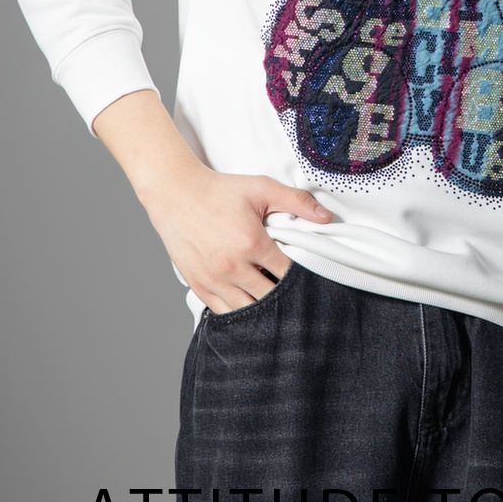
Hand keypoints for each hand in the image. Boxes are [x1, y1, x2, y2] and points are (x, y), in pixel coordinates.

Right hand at [91, 91, 333, 315]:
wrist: (176, 195)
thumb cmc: (220, 191)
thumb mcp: (261, 188)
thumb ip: (297, 202)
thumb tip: (326, 218)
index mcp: (251, 242)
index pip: (288, 274)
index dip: (302, 278)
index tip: (308, 276)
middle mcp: (232, 266)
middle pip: (271, 297)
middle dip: (285, 296)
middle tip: (296, 293)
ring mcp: (214, 279)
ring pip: (249, 311)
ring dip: (264, 309)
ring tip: (275, 302)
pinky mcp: (199, 286)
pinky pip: (225, 313)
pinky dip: (240, 313)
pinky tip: (251, 306)